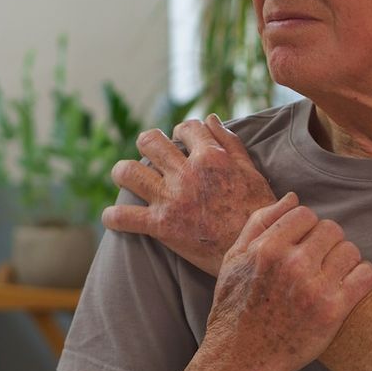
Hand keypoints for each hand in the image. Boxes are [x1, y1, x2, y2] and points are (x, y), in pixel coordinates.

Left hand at [102, 115, 277, 276]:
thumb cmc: (258, 212)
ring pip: (128, 172)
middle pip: (150, 141)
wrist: (255, 252)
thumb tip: (209, 118)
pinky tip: (113, 217)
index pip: (186, 127)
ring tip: (125, 177)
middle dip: (148, 143)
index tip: (181, 140)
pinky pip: (123, 217)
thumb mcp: (252, 172)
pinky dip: (114, 217)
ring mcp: (170, 199)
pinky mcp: (160, 226)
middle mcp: (186, 173)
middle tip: (150, 154)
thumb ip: (230, 143)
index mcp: (211, 157)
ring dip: (123, 172)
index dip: (182, 130)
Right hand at [203, 193, 371, 370]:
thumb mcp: (234, 259)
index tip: (301, 246)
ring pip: (351, 250)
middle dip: (326, 243)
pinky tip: (348, 287)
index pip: (305, 213)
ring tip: (331, 276)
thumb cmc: (235, 308)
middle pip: (331, 229)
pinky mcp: (333, 311)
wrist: (242, 359)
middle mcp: (292, 264)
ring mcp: (314, 288)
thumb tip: (293, 197)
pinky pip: (365, 275)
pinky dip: (362, 277)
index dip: (305, 229)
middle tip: (318, 263)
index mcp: (266, 248)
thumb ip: (260, 222)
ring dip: (345, 261)